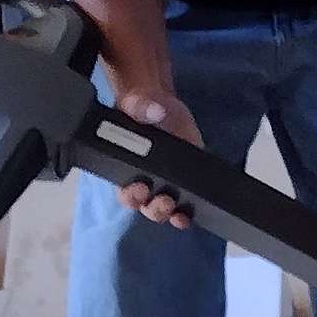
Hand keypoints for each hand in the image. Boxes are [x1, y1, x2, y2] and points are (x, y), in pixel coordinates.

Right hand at [116, 90, 202, 225]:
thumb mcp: (135, 102)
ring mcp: (166, 185)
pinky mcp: (186, 183)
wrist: (161, 107)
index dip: (130, 195)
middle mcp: (144, 183)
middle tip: (164, 200)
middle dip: (154, 208)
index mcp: (125, 168)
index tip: (140, 188)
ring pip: (165, 210)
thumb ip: (139, 105)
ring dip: (171, 214)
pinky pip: (186, 205)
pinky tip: (191, 213)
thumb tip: (156, 110)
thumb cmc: (140, 108)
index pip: (124, 191)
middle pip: (145, 207)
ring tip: (178, 212)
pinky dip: (188, 212)